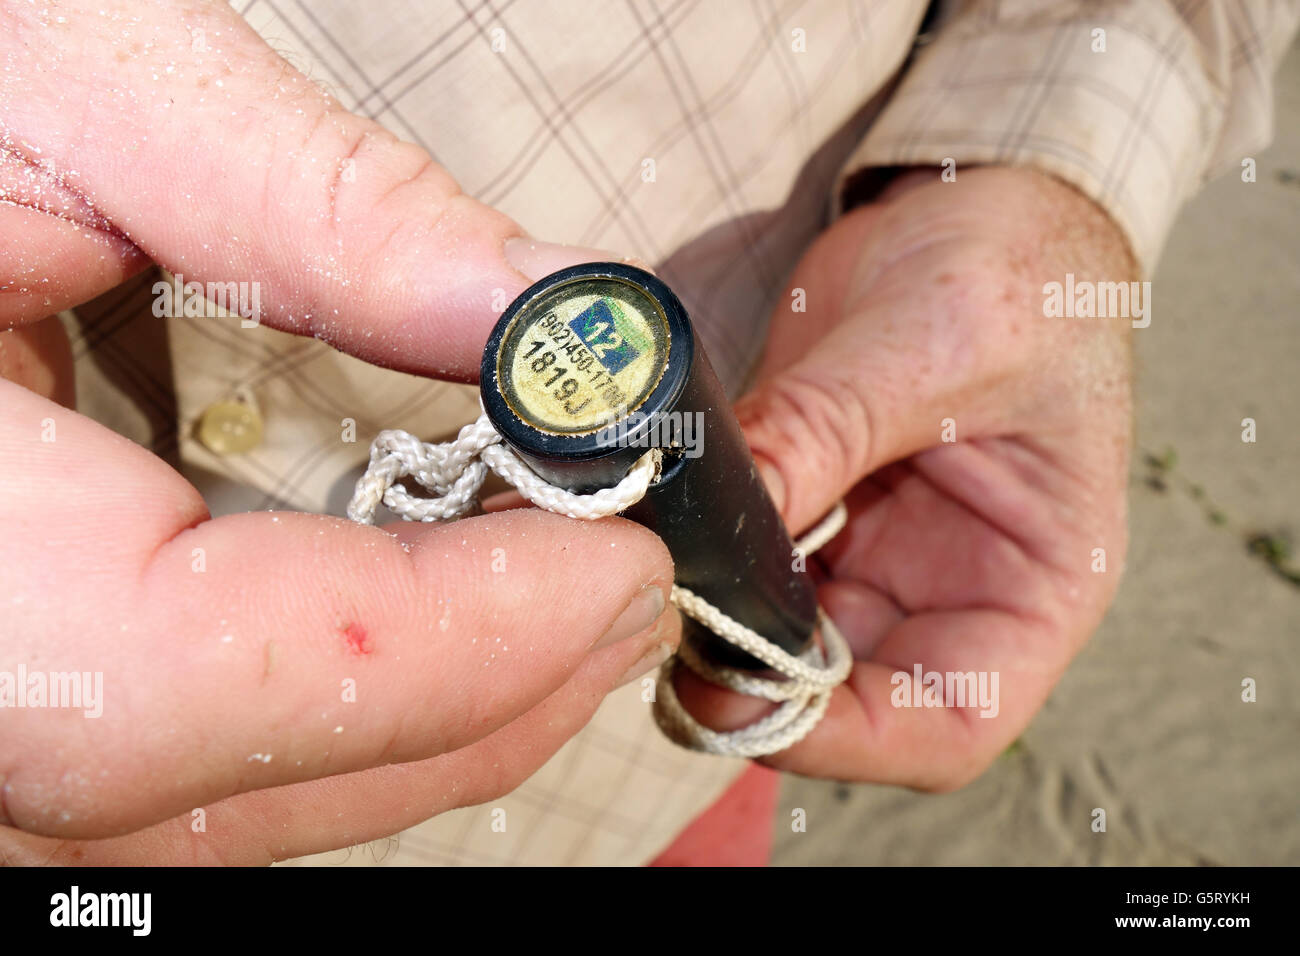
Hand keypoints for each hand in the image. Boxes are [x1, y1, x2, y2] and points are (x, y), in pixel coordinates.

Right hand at [0, 0, 677, 862]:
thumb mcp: (61, 88)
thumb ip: (319, 207)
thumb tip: (554, 310)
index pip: (182, 670)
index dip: (441, 642)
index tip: (620, 566)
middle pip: (218, 778)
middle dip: (472, 696)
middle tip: (629, 592)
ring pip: (210, 801)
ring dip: (425, 721)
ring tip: (566, 615)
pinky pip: (175, 768)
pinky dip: (331, 715)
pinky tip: (432, 629)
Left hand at [677, 167, 1134, 789]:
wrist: (976, 206)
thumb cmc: (1014, 270)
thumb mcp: (938, 338)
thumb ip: (827, 428)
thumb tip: (714, 517)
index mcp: (1034, 583)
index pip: (953, 722)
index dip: (848, 739)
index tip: (746, 696)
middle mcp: (952, 591)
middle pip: (849, 697)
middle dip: (754, 683)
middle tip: (664, 628)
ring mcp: (879, 557)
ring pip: (782, 640)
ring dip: (715, 625)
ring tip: (651, 573)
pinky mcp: (818, 512)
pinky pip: (750, 565)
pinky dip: (703, 560)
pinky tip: (657, 528)